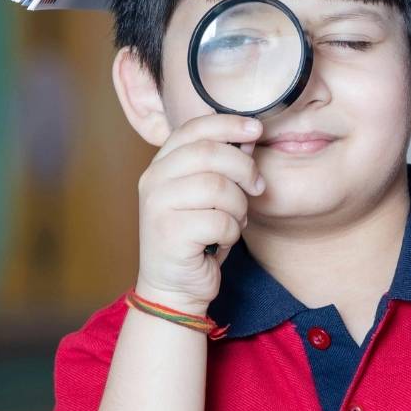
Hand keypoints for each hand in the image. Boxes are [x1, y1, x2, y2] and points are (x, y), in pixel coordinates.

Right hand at [134, 114, 265, 314]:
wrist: (174, 287)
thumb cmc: (196, 238)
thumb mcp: (208, 196)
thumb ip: (223, 165)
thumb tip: (249, 136)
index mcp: (161, 165)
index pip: (193, 128)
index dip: (228, 123)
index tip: (256, 128)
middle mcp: (153, 180)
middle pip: (210, 153)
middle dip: (244, 168)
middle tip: (257, 186)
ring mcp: (157, 206)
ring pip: (218, 187)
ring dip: (238, 206)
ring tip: (235, 220)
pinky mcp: (169, 234)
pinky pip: (220, 221)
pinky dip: (232, 232)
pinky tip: (222, 240)